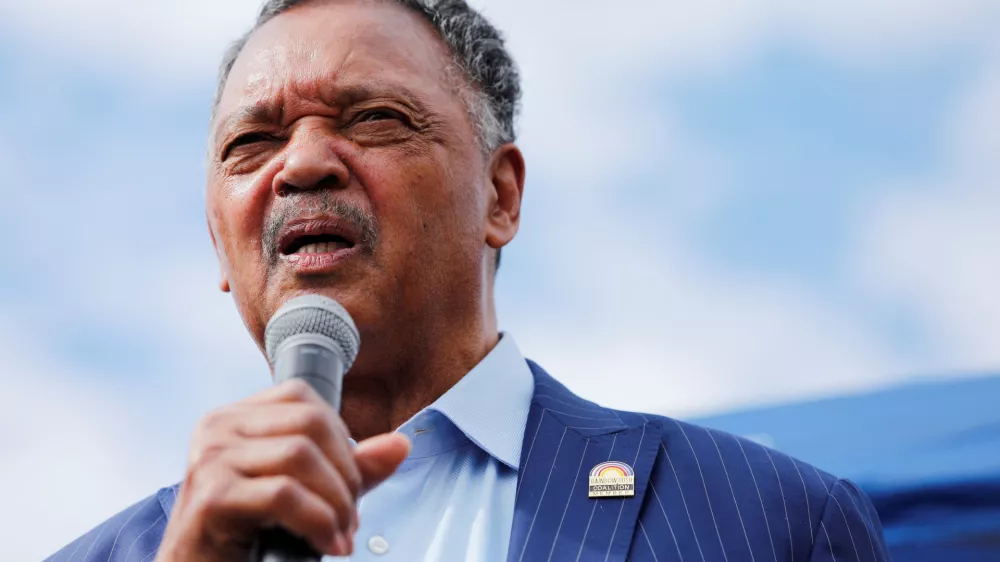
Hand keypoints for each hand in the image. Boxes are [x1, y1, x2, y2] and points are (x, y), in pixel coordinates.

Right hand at [154, 379, 410, 561]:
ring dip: (336, 502)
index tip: (347, 481)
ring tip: (340, 534)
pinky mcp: (211, 496)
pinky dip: (318, 522)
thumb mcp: (306, 493)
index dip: (340, 437)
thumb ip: (351, 468)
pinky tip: (327, 544)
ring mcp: (210, 459)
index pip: (304, 397)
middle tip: (350, 518)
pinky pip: (284, 495)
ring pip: (301, 456)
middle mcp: (218, 428)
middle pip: (310, 424)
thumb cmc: (246, 535)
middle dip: (346, 474)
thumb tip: (400, 445)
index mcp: (235, 417)